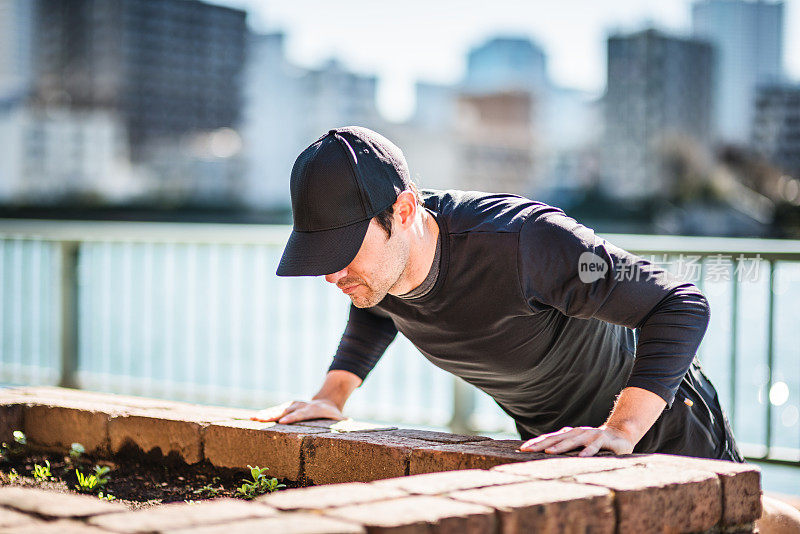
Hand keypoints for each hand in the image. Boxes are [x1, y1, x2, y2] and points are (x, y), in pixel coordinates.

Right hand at [250, 399, 345, 423]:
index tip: (282, 422)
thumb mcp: (338, 417)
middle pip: (285, 410)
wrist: (326, 401)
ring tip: (252, 419)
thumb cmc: (332, 414)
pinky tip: (253, 419)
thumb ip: (343, 421)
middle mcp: (300, 406)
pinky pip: (275, 411)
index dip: (292, 417)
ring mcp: (293, 405)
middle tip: (260, 419)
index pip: (301, 414)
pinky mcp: (287, 407)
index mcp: (312, 409)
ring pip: (277, 410)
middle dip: (272, 415)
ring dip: (265, 414)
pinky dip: (264, 414)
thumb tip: (350, 423)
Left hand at [518, 424, 635, 456]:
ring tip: (549, 452)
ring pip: (573, 441)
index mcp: (569, 434)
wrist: (621, 435)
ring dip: (561, 446)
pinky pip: (595, 447)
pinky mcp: (604, 440)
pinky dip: (588, 452)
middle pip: (556, 438)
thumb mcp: (578, 446)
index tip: (522, 449)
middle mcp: (577, 433)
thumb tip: (544, 455)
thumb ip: (564, 448)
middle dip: (541, 444)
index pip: (549, 438)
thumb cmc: (595, 444)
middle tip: (528, 450)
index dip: (536, 442)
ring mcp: (590, 435)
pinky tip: (581, 458)